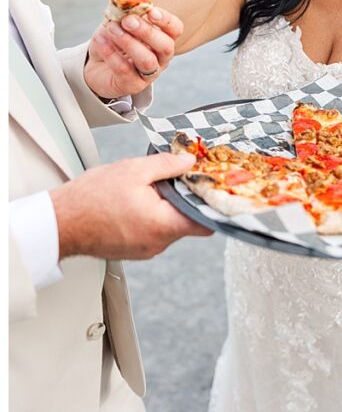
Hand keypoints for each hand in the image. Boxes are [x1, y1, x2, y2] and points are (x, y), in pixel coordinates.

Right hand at [49, 151, 211, 260]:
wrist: (58, 223)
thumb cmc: (90, 199)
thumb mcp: (133, 170)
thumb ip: (167, 165)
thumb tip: (189, 162)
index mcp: (163, 225)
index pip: (206, 222)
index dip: (212, 204)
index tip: (213, 188)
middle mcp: (158, 243)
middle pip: (188, 222)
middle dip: (186, 200)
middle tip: (180, 179)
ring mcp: (145, 249)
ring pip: (170, 226)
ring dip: (167, 208)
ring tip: (152, 189)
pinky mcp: (133, 250)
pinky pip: (153, 232)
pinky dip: (152, 217)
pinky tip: (139, 202)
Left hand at [84, 7, 183, 100]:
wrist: (97, 65)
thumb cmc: (113, 42)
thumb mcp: (118, 23)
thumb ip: (124, 12)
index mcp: (162, 39)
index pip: (175, 30)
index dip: (166, 20)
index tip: (151, 11)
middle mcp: (161, 58)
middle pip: (165, 46)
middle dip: (147, 31)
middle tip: (127, 20)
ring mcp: (149, 74)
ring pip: (147, 60)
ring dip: (129, 43)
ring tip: (112, 30)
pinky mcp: (132, 85)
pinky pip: (125, 70)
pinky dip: (111, 54)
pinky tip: (100, 41)